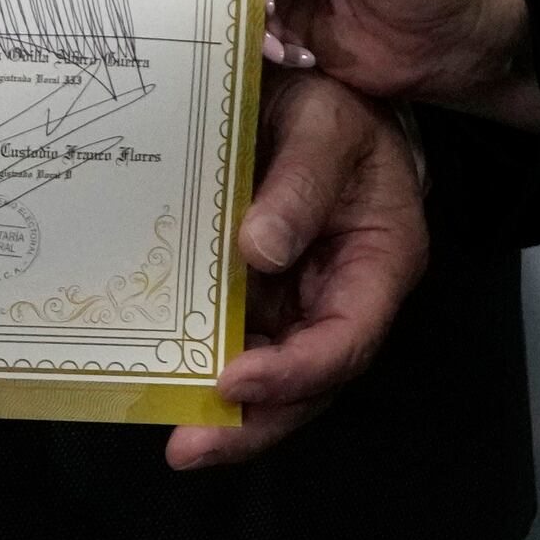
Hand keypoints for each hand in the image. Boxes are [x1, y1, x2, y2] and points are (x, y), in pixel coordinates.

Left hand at [166, 67, 431, 469]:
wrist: (319, 93)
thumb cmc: (339, 110)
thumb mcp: (326, 125)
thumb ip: (300, 182)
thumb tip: (259, 250)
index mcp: (379, 265)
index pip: (346, 341)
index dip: (294, 373)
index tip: (234, 382)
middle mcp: (342, 299)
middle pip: (308, 383)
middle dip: (251, 424)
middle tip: (188, 446)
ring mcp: (300, 302)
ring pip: (269, 374)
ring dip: (223, 412)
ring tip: (169, 429)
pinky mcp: (261, 294)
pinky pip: (235, 338)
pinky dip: (201, 363)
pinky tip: (160, 376)